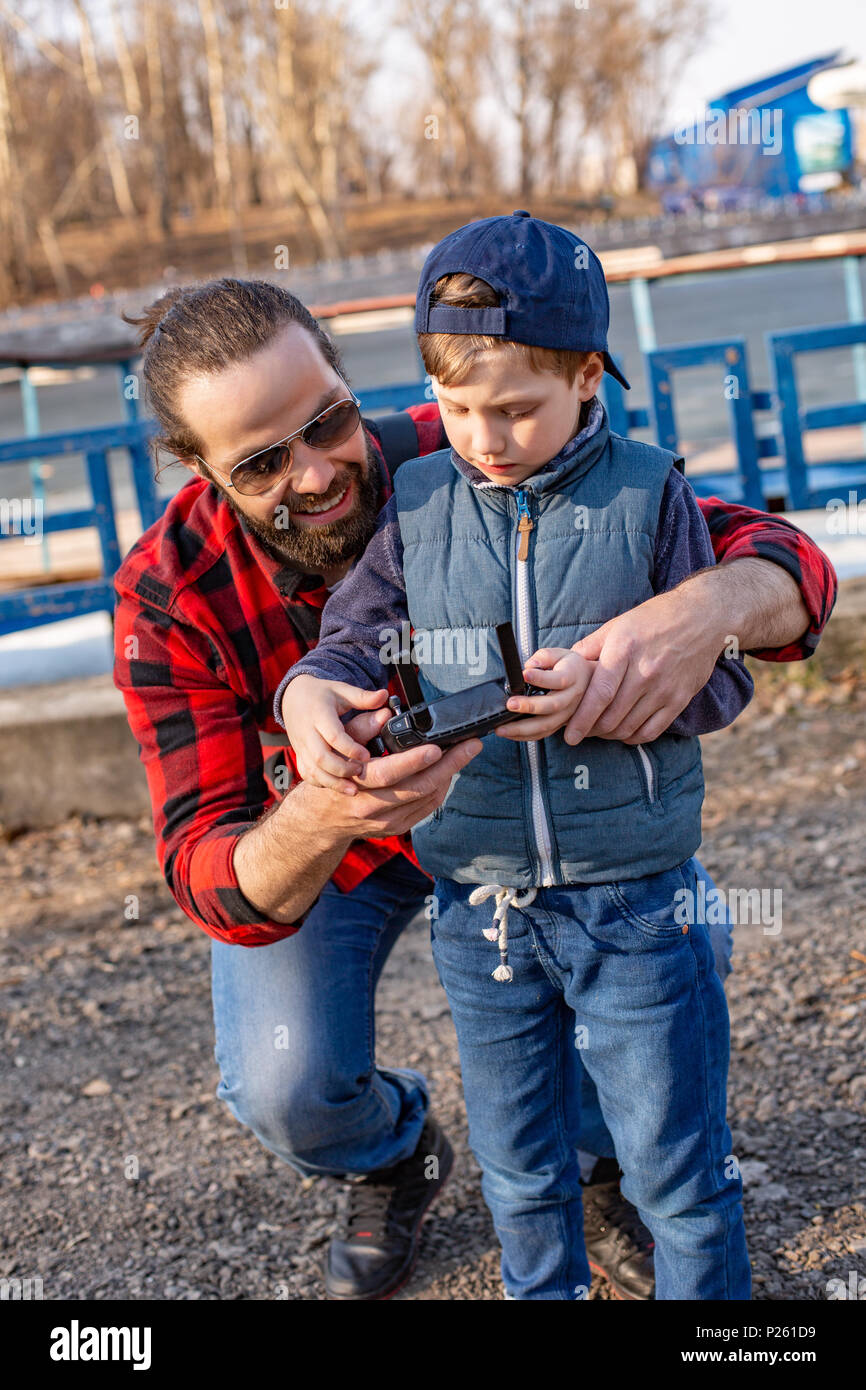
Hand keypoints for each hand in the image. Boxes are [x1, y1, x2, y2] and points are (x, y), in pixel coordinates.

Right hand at [281, 674, 389, 793]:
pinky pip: (307, 774)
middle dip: (342, 769)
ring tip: (353, 790)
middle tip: (361, 772)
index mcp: (319, 714)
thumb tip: (385, 695)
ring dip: (333, 782)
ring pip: (313, 770)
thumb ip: (363, 697)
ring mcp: (301, 746)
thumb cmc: (322, 694)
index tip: (367, 756)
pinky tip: (338, 787)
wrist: (293, 698)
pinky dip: (322, 783)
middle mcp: (307, 732)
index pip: (334, 736)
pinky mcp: (299, 755)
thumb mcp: (342, 691)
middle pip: (321, 757)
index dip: (351, 748)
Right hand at [303, 736, 483, 840]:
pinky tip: (448, 773)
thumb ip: (360, 729)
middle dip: (450, 765)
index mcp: (357, 784)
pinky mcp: (396, 829)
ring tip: (463, 755)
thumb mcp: (337, 749)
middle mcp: (372, 808)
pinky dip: (440, 790)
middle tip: (471, 747)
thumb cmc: (332, 778)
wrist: (320, 820)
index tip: (438, 746)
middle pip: (419, 787)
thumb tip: (385, 714)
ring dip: (449, 776)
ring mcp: (386, 822)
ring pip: (427, 799)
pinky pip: (426, 809)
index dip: (417, 760)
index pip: (391, 773)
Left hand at [496, 647, 595, 740]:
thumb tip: (530, 664)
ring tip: (502, 728)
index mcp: (573, 676)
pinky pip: (543, 733)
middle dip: (530, 707)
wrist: (589, 682)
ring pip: (547, 725)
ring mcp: (568, 714)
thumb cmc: (570, 667)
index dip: (541, 678)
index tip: (525, 674)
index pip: (559, 679)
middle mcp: (572, 697)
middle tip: (510, 704)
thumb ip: (545, 657)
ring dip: (522, 729)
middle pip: (553, 706)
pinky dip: (525, 736)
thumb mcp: (561, 654)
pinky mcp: (561, 724)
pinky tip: (509, 734)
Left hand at [562, 584, 725, 744]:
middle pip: (612, 716)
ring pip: (629, 727)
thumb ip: (590, 646)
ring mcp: (665, 688)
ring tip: (599, 731)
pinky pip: (653, 730)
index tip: (569, 735)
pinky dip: (634, 737)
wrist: (703, 616)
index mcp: (624, 650)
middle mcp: (645, 672)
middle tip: (581, 732)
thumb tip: (564, 665)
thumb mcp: (618, 624)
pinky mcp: (680, 699)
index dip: (581, 719)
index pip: (599, 694)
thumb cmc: (655, 618)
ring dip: (610, 735)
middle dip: (591, 730)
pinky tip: (625, 732)